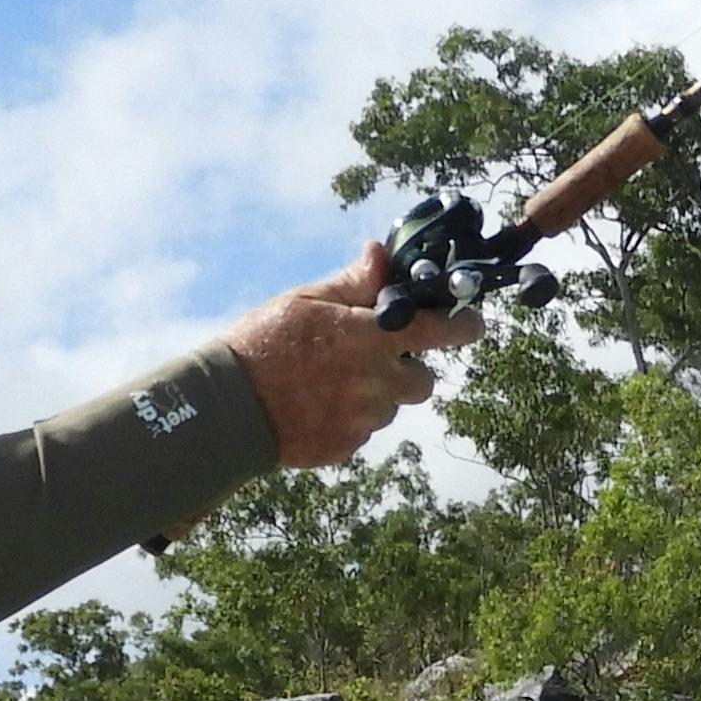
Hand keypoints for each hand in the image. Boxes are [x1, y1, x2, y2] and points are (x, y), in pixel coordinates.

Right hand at [227, 241, 475, 470]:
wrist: (227, 407)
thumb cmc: (264, 342)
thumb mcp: (307, 300)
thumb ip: (354, 283)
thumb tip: (381, 253)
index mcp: (372, 339)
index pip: (440, 332)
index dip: (464, 326)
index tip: (473, 323)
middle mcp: (377, 382)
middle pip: (422, 381)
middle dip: (407, 369)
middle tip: (373, 357)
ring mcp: (363, 419)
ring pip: (390, 406)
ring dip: (375, 394)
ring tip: (329, 381)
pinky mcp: (347, 446)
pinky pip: (363, 430)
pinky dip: (349, 417)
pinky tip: (315, 405)